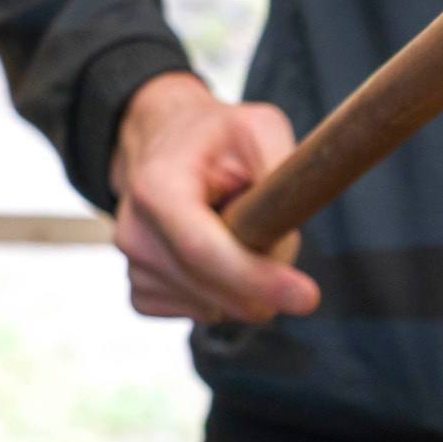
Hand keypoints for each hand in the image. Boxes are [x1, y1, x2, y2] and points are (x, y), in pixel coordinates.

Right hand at [111, 72, 317, 323]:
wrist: (165, 146)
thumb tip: (300, 205)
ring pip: (216, 309)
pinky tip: (218, 257)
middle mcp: (136, 233)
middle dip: (265, 280)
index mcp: (157, 188)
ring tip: (237, 233)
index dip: (258, 280)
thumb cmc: (215, 138)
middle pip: (217, 291)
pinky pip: (199, 313)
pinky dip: (222, 296)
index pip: (205, 253)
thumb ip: (282, 164)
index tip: (307, 297)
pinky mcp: (142, 291)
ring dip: (244, 285)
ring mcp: (134, 267)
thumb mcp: (258, 128)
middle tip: (276, 234)